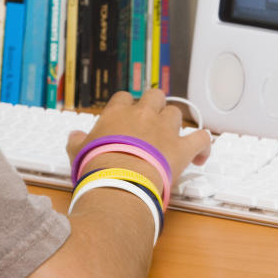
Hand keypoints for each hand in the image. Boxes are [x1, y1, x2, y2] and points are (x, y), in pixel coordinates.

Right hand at [66, 89, 210, 186]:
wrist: (118, 182)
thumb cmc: (96, 167)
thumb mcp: (78, 152)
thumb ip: (77, 141)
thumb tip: (74, 136)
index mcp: (118, 113)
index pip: (124, 98)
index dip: (127, 105)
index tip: (127, 116)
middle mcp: (144, 115)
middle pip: (155, 96)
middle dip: (155, 105)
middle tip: (152, 120)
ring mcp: (165, 130)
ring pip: (175, 114)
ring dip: (174, 124)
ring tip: (171, 138)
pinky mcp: (181, 148)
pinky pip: (201, 139)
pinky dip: (203, 145)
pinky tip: (200, 155)